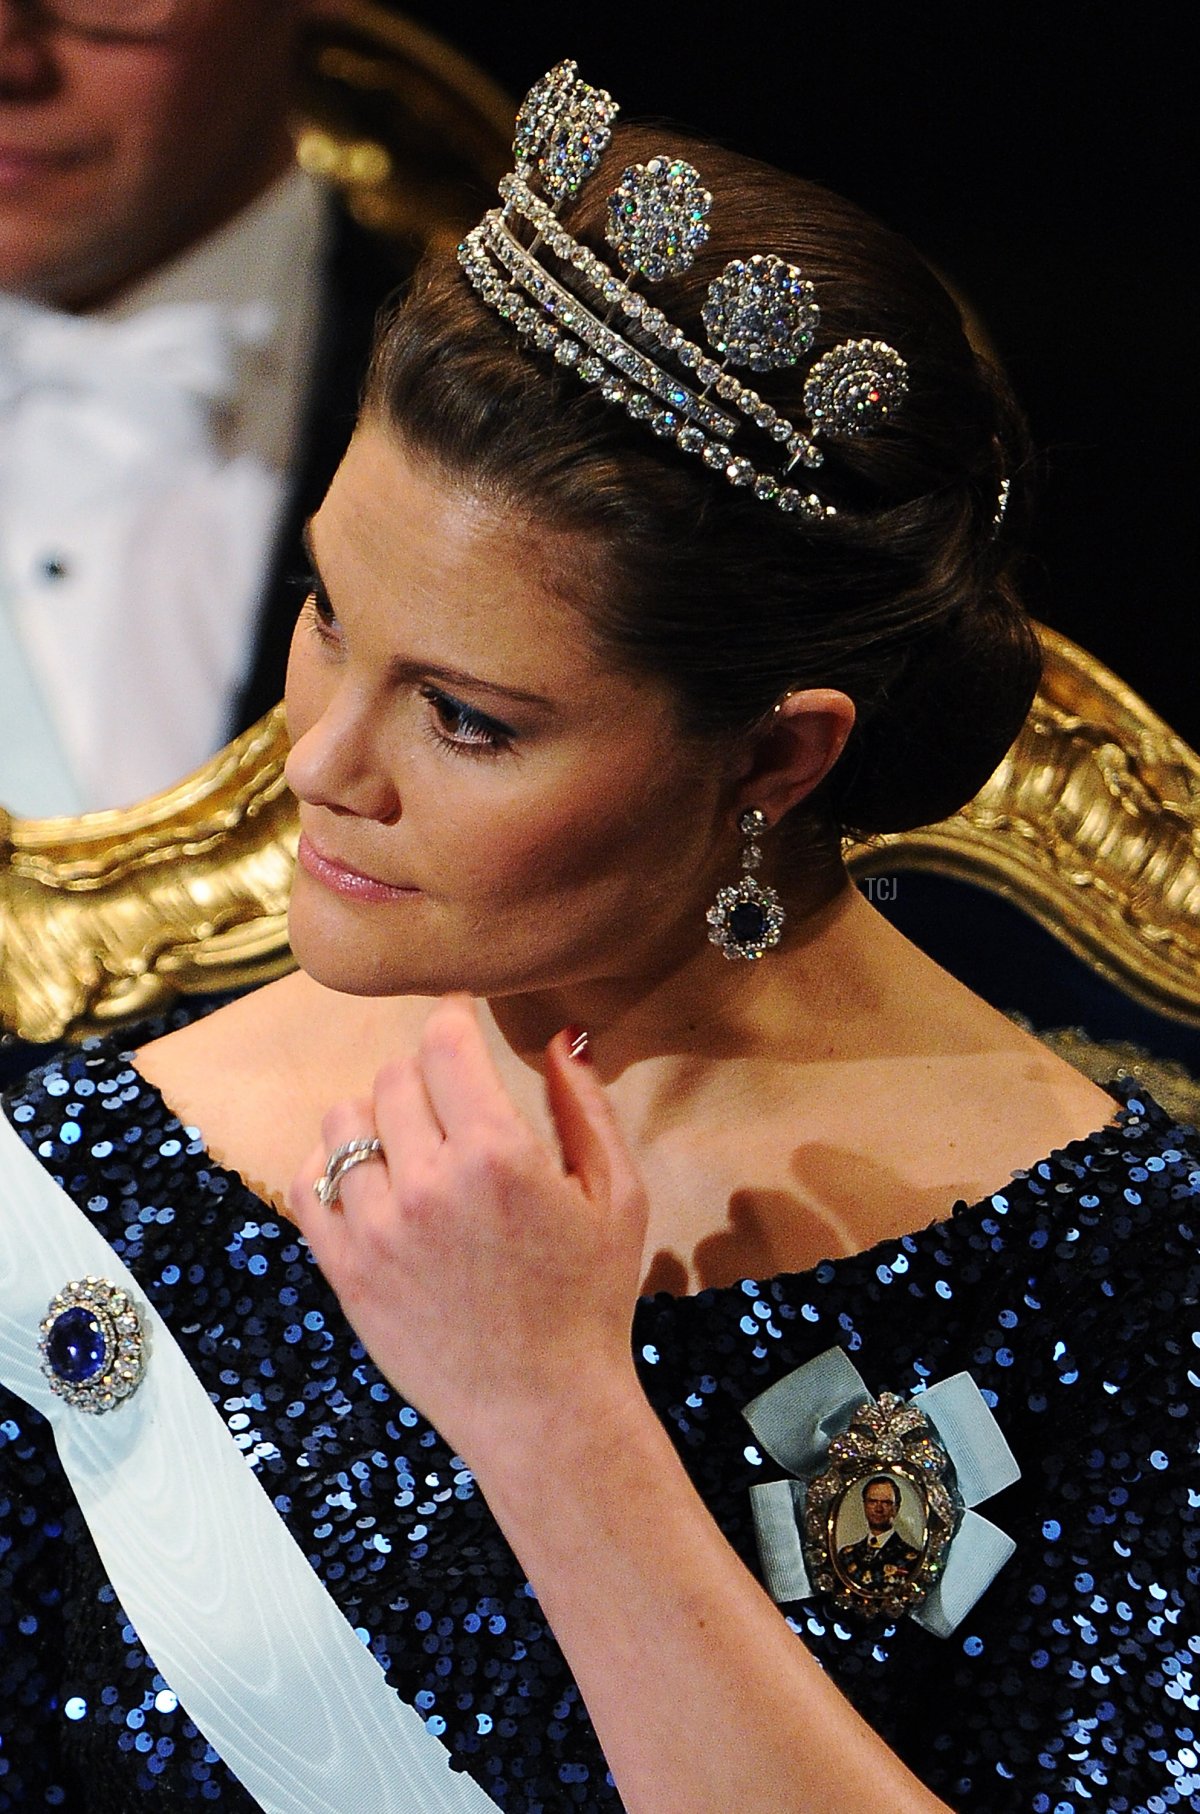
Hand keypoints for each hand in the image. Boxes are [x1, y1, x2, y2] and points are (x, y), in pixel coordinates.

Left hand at [288, 996, 649, 1475]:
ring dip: (378, 1117)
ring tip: (411, 1143)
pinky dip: (331, 1166)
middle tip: (452, 1101)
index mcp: (497, 1156)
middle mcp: (427, 1184)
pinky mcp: (344, 1270)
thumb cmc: (589, 1300)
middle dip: (426, 1075)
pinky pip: (307, 1182)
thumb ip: (585, 1106)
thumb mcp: (618, 1196)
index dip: (452, 1017)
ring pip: (345, 1120)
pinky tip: (370, 1180)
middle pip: (395, 1076)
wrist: (542, 1408)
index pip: (444, 1043)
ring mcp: (376, 1229)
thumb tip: (559, 1036)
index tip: (459, 1018)